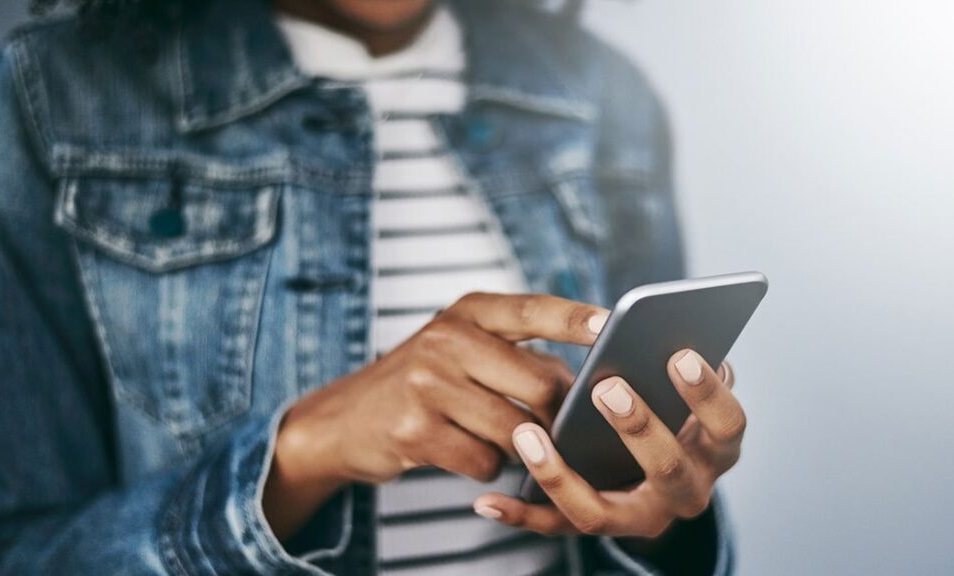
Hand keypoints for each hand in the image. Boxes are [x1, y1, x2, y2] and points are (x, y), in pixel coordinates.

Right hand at [263, 292, 608, 538]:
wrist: (343, 420)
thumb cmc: (421, 383)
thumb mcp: (459, 347)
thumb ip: (515, 353)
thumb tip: (587, 378)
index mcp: (467, 312)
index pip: (533, 310)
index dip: (575, 319)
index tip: (611, 325)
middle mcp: (447, 340)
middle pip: (539, 383)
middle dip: (558, 413)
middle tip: (562, 427)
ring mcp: (428, 384)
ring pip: (516, 429)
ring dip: (521, 446)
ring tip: (500, 438)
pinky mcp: (415, 430)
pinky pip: (485, 461)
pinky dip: (487, 466)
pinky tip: (466, 452)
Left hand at [472, 350, 743, 538]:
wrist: (648, 473)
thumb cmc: (667, 407)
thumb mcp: (684, 389)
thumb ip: (682, 365)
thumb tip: (675, 328)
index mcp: (715, 451)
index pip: (728, 427)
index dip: (708, 394)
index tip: (679, 353)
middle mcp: (686, 492)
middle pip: (669, 471)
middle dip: (639, 428)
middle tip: (606, 386)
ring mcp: (639, 517)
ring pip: (600, 512)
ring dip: (560, 475)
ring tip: (527, 434)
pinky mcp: (595, 526)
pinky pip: (553, 527)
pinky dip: (519, 514)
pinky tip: (487, 498)